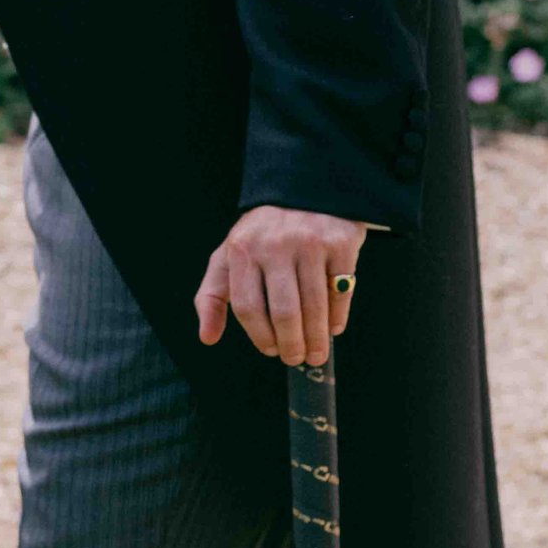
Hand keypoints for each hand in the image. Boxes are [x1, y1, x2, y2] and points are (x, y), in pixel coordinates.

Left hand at [195, 207, 367, 364]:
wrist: (304, 188)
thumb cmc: (262, 234)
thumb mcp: (228, 256)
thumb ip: (213, 296)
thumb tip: (207, 338)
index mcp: (242, 250)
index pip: (248, 307)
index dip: (260, 336)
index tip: (271, 350)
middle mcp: (275, 245)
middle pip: (284, 312)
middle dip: (291, 345)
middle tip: (296, 359)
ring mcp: (310, 243)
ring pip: (314, 306)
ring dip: (316, 339)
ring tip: (316, 354)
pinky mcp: (340, 243)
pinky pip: (340, 291)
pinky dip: (338, 316)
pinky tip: (333, 328)